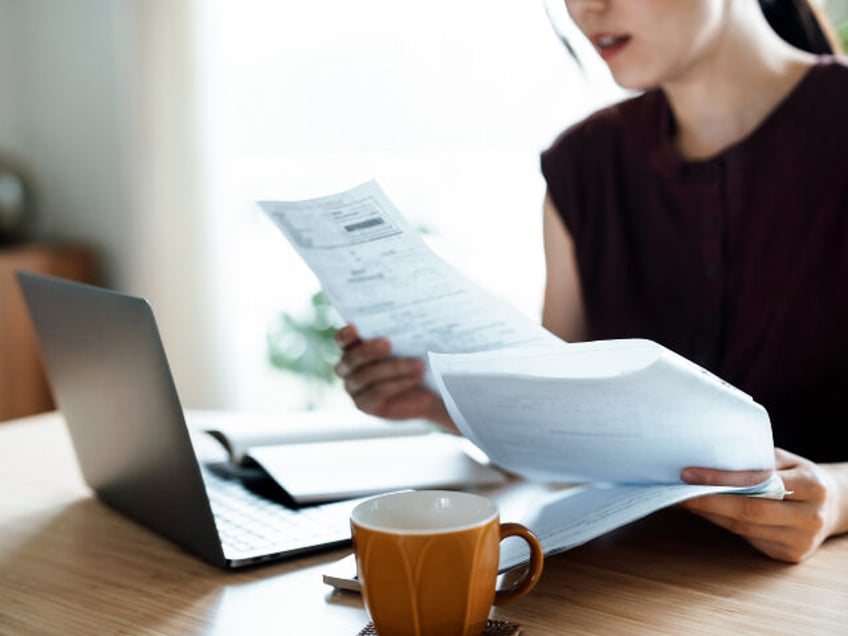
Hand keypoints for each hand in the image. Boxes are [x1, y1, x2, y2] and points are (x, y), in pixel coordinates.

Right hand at [334, 325, 455, 430]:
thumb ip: (400, 331)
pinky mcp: (365, 405)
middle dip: (369, 351)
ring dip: (393, 368)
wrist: (431, 388)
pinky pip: (377, 393)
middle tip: (388, 343)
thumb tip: (408, 313)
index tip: (354, 327)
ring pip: (366, 377)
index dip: (345, 335)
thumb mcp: (410, 341)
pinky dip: (397, 384)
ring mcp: (354, 389)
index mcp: (354, 347)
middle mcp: (348, 368)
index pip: (342, 340)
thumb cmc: (417, 356)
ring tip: (418, 363)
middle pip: (351, 359)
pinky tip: (414, 377)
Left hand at [678, 448, 841, 562]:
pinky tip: (705, 513)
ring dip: (709, 514)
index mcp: (812, 486)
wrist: (831, 506)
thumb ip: (755, 461)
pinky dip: (722, 524)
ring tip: (683, 500)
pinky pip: (747, 539)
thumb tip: (706, 459)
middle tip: (674, 491)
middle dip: (706, 502)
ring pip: (743, 529)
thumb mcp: (784, 459)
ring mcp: (800, 541)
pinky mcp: (789, 556)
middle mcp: (809, 517)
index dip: (719, 481)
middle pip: (747, 512)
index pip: (757, 483)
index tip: (687, 474)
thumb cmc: (797, 475)